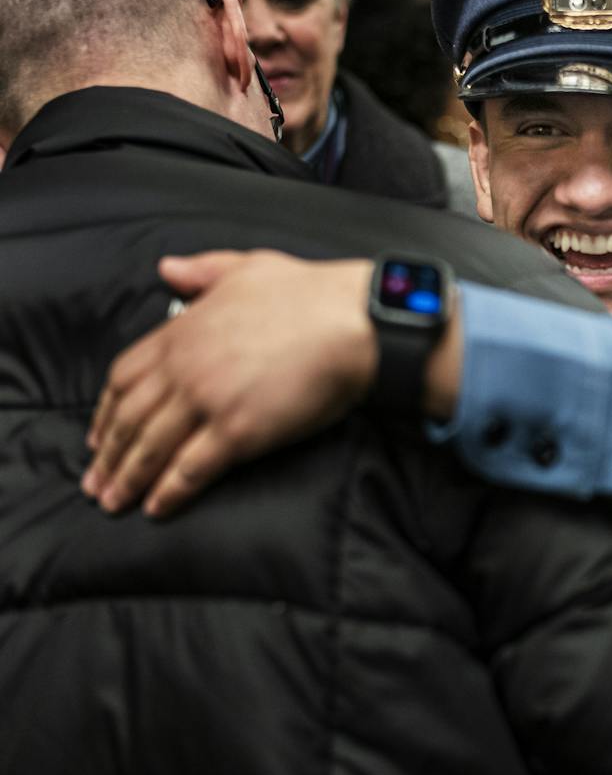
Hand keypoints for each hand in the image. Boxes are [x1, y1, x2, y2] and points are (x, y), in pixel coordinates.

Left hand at [83, 250, 376, 517]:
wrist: (354, 322)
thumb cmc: (311, 294)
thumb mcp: (247, 267)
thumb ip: (202, 271)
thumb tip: (168, 269)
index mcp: (184, 331)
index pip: (125, 376)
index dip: (106, 412)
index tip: (99, 435)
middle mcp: (186, 368)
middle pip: (129, 418)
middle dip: (108, 455)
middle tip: (94, 482)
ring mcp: (209, 400)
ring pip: (152, 447)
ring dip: (128, 479)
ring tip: (114, 501)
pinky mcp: (239, 431)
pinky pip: (192, 468)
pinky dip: (170, 491)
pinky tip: (157, 507)